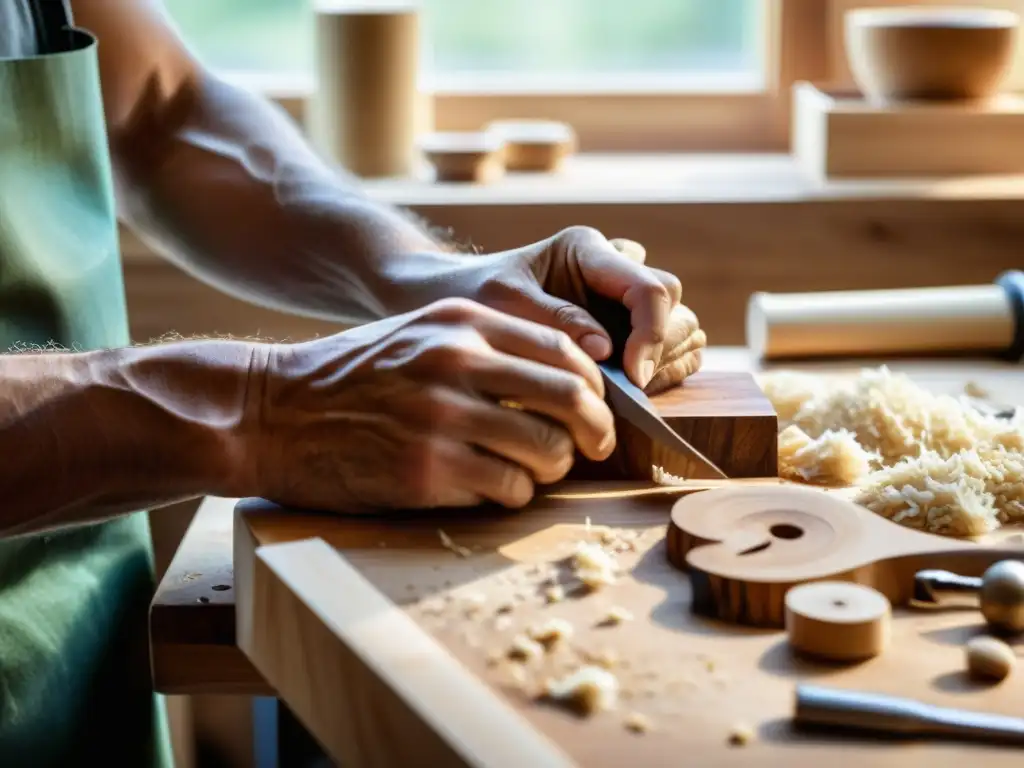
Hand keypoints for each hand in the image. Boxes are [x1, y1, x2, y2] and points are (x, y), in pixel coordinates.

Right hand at [246, 298, 615, 512]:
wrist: (271, 412)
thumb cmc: (353, 376)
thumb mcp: (420, 332)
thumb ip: (488, 344)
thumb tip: (569, 376)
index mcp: (462, 321)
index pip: (566, 348)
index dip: (595, 385)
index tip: (595, 409)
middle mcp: (457, 362)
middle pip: (572, 398)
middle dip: (596, 431)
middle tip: (594, 449)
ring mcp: (441, 418)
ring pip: (547, 450)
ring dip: (554, 468)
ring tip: (534, 471)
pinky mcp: (425, 472)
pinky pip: (508, 490)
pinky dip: (514, 495)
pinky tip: (493, 488)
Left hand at [470, 227, 706, 394]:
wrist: (463, 303)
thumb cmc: (478, 297)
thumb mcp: (505, 304)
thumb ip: (555, 321)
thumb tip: (606, 351)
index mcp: (588, 250)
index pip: (649, 288)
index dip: (651, 335)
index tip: (630, 378)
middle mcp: (616, 268)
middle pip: (673, 306)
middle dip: (658, 349)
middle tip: (627, 388)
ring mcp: (625, 299)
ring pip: (683, 326)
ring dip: (666, 362)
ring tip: (628, 391)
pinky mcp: (630, 328)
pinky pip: (675, 348)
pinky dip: (666, 372)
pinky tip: (631, 390)